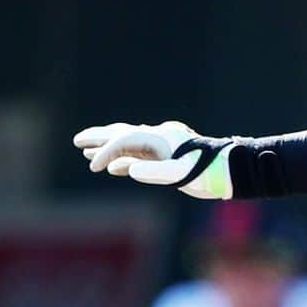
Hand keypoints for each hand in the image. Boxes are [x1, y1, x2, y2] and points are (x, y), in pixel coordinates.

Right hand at [72, 121, 233, 199]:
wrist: (228, 172)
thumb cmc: (208, 171)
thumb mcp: (181, 173)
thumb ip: (155, 171)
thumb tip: (129, 168)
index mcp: (160, 139)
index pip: (125, 140)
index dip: (106, 151)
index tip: (95, 168)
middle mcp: (159, 139)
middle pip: (123, 134)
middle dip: (100, 138)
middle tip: (78, 141)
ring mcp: (162, 149)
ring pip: (130, 145)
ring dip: (109, 148)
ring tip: (87, 152)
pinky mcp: (167, 160)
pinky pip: (140, 158)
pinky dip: (124, 161)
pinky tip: (113, 169)